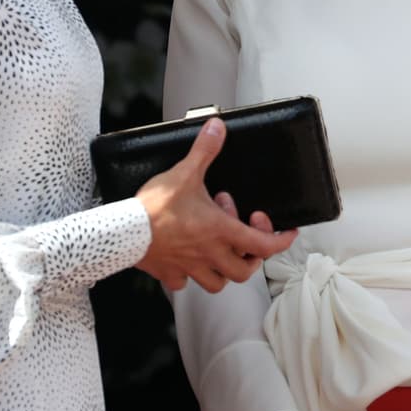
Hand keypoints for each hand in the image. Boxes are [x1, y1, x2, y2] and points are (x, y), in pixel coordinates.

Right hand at [135, 119, 296, 291]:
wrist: (123, 231)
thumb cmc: (155, 207)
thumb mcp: (185, 173)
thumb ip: (205, 150)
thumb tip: (217, 127)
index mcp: (220, 232)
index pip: (263, 245)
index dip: (281, 241)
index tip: (287, 233)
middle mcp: (209, 254)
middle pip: (244, 270)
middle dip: (250, 254)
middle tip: (242, 232)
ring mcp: (189, 268)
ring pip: (218, 282)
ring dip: (223, 267)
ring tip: (217, 245)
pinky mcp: (169, 273)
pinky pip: (185, 283)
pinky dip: (190, 275)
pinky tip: (186, 258)